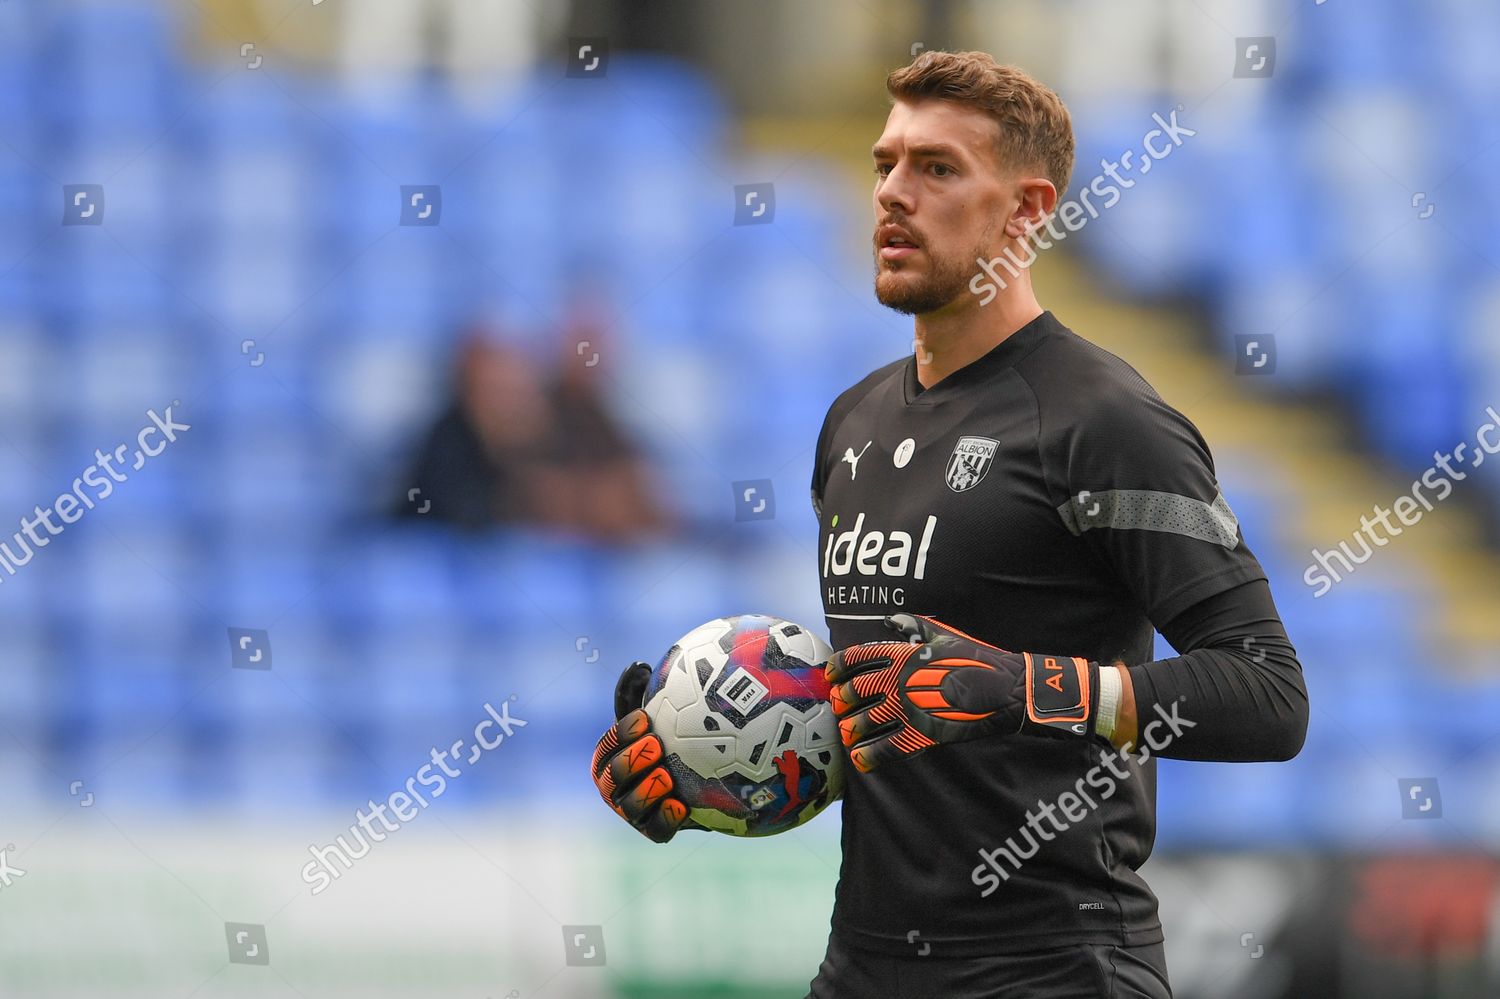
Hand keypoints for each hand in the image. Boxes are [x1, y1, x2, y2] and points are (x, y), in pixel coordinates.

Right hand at [589, 661, 693, 841]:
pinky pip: (656, 831)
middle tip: (656, 745)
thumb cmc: (676, 738)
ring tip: (666, 776)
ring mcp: (636, 812)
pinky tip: (682, 805)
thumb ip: (643, 693)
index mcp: (612, 759)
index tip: (645, 719)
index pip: (606, 748)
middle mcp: (617, 789)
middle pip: (611, 780)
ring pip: (629, 808)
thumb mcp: (661, 715)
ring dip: (645, 791)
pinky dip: (665, 818)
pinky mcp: (657, 830)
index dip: (620, 734)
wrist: (708, 775)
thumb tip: (638, 666)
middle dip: (629, 762)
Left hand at [825, 614, 1096, 771]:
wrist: (1006, 690)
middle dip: (842, 699)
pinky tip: (860, 760)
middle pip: (856, 690)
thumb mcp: (944, 634)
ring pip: (866, 721)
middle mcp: (900, 680)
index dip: (838, 667)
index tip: (829, 675)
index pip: (858, 657)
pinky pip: (887, 749)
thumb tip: (890, 620)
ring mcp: (910, 708)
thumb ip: (914, 627)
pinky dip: (870, 756)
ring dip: (852, 728)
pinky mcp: (923, 734)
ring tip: (847, 732)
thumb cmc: (977, 658)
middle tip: (838, 705)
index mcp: (903, 653)